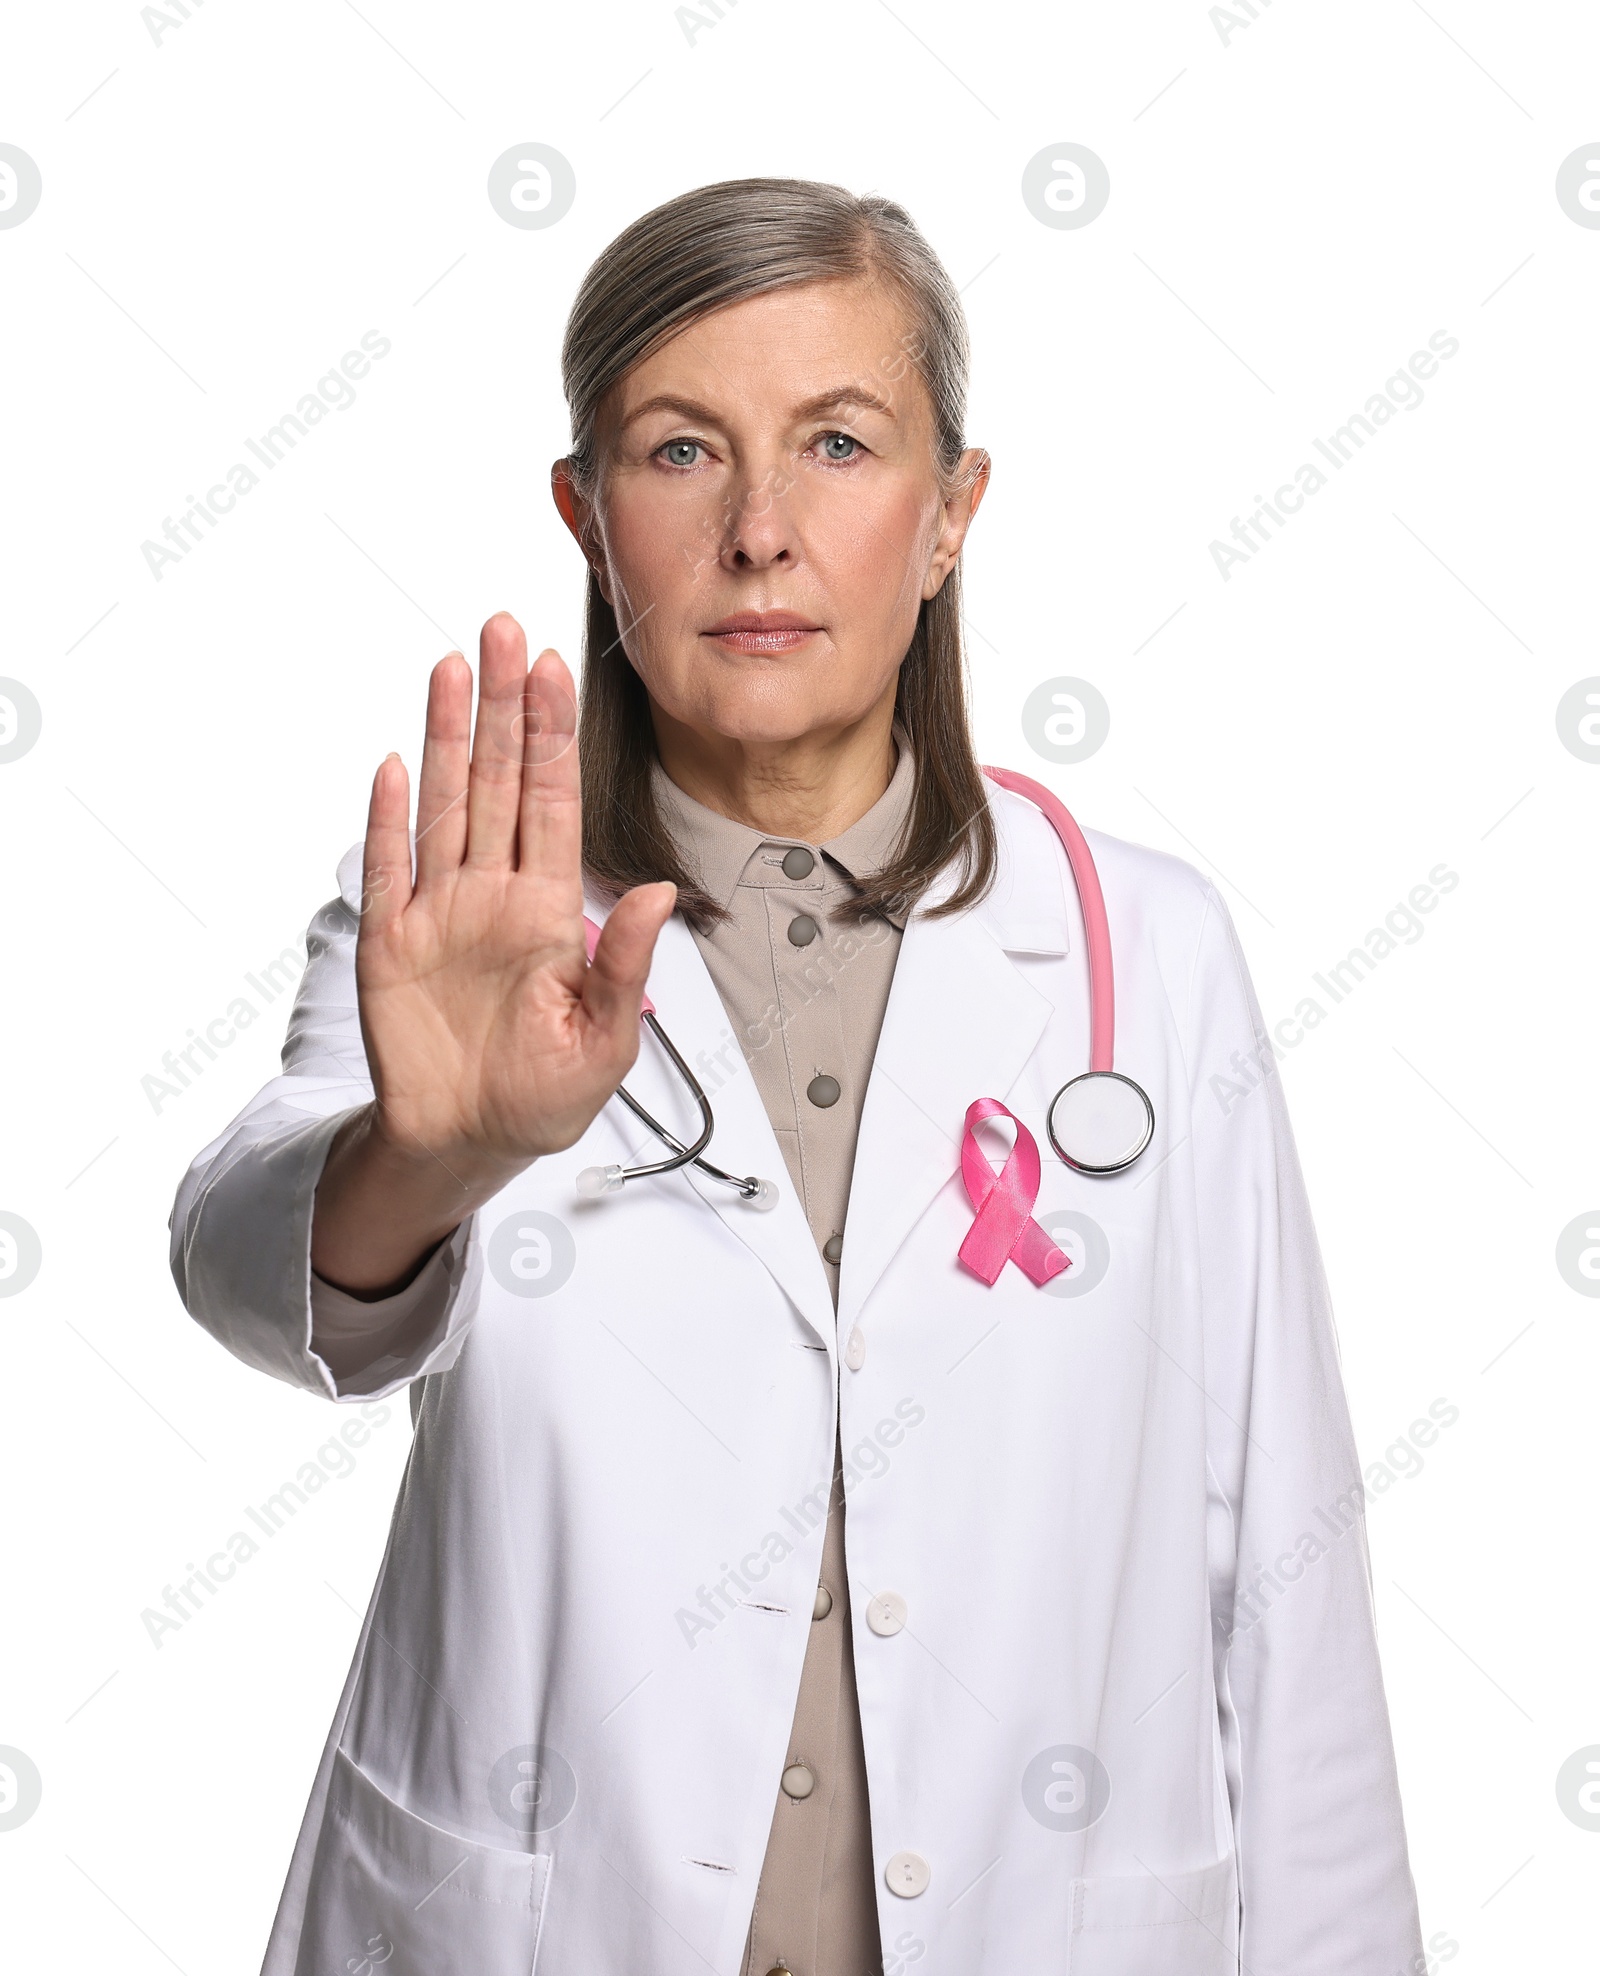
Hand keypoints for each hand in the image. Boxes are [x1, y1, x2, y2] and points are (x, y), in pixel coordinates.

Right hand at [309, 612, 673, 1298]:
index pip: (553, 802)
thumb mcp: (604, 1040)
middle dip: (504, 706)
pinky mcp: (389, 942)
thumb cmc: (543, 1095)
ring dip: (449, 735)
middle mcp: (493, 894)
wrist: (468, 1141)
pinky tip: (397, 763)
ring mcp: (438, 911)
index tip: (558, 671)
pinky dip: (390, 817)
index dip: (554, 736)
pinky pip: (388, 867)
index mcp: (548, 909)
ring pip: (445, 804)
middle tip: (506, 630)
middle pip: (499, 781)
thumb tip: (658, 893)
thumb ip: (624, 963)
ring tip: (454, 667)